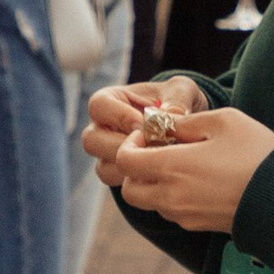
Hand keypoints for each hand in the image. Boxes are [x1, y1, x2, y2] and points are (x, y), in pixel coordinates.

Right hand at [81, 72, 205, 174]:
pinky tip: (157, 173)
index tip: (143, 123)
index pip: (99, 105)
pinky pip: (115, 182)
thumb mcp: (181, 90)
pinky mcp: (115, 172)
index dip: (119, 116)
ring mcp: (105, 153)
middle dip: (122, 146)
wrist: (181, 126)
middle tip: (150, 147)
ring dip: (130, 167)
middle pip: (92, 140)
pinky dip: (135, 181)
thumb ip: (177, 97)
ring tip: (156, 161)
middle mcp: (100, 127)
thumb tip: (171, 115)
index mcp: (109, 100)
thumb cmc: (175, 102)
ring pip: (103, 166)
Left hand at [108, 98, 273, 233]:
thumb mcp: (225, 121)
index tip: (152, 134)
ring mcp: (184, 215)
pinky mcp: (198, 225)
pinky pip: (172, 212)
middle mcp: (171, 196)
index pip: (125, 161)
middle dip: (134, 170)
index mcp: (171, 168)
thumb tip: (167, 125)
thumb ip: (188, 121)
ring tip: (184, 165)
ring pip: (150, 202)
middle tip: (158, 153)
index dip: (131, 143)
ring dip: (155, 184)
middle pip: (129, 189)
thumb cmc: (256, 155)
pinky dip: (174, 196)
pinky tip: (200, 180)